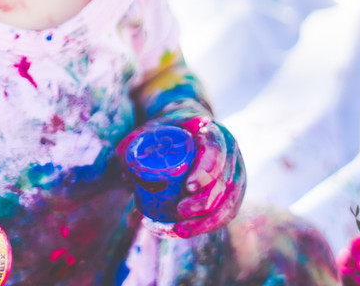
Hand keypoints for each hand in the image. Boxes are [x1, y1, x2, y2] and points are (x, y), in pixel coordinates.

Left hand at [120, 109, 245, 237]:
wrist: (187, 127)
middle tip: (179, 212)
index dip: (206, 170)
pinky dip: (208, 226)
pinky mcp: (233, 191)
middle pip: (225, 181)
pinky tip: (188, 232)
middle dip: (203, 202)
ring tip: (179, 230)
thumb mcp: (149, 130)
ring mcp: (234, 173)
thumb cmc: (167, 130)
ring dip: (205, 221)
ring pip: (228, 202)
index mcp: (210, 131)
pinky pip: (226, 213)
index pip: (215, 149)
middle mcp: (229, 151)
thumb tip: (125, 176)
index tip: (188, 187)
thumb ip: (133, 146)